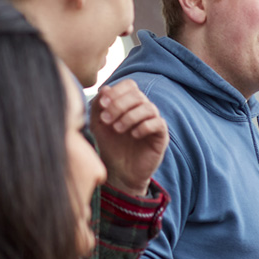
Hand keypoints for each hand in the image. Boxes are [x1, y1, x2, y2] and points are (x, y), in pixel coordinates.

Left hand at [92, 80, 169, 196]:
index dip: (117, 91)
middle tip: (106, 120)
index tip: (102, 104)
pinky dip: (144, 126)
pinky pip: (158, 123)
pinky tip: (133, 135)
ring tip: (117, 129)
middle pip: (137, 95)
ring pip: (148, 107)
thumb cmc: (109, 146)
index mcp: (128, 104)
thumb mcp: (97, 125)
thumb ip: (97, 106)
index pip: (130, 85)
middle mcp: (142, 110)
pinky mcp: (161, 136)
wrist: (119, 172)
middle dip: (119, 105)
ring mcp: (153, 122)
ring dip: (129, 116)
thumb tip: (105, 89)